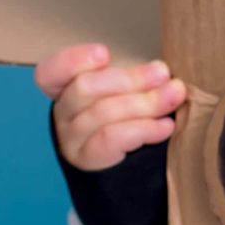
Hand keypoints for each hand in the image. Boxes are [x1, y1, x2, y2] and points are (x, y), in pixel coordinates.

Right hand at [35, 43, 186, 172]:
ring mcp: (72, 139)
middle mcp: (63, 113)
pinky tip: (166, 126)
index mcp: (66, 88)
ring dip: (145, 102)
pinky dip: (143, 129)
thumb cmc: (129, 119)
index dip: (73, 60)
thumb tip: (162, 71)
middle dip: (130, 78)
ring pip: (102, 113)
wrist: (129, 170)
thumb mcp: (127, 92)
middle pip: (84, 88)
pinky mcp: (87, 160)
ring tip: (174, 95)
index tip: (105, 54)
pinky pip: (111, 139)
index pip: (50, 72)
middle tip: (163, 73)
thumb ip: (134, 79)